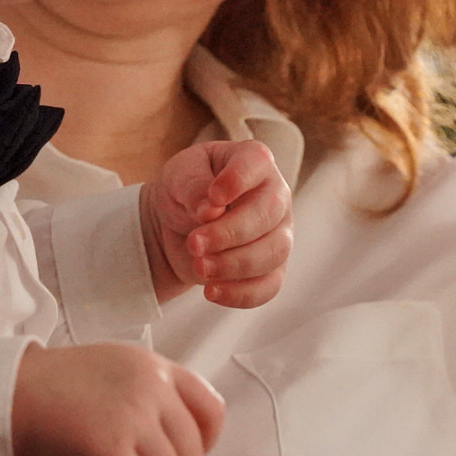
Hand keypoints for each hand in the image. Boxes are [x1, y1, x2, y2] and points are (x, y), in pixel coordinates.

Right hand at [10, 342, 225, 455]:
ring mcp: (131, 417)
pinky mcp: (109, 451)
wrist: (1, 399)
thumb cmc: (46, 395)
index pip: (210, 408)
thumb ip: (144, 398)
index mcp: (152, 366)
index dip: (205, 446)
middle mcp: (150, 386)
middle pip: (192, 453)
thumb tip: (171, 449)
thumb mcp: (109, 377)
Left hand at [140, 139, 292, 307]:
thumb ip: (193, 185)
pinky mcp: (272, 267)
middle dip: (230, 233)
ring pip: (273, 252)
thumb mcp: (178, 176)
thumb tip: (210, 209)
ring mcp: (279, 233)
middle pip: (268, 214)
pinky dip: (241, 293)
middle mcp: (274, 195)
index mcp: (253, 161)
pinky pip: (269, 285)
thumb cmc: (184, 189)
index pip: (257, 163)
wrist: (176, 225)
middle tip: (194, 243)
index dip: (237, 180)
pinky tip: (211, 292)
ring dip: (234, 265)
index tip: (213, 198)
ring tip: (199, 266)